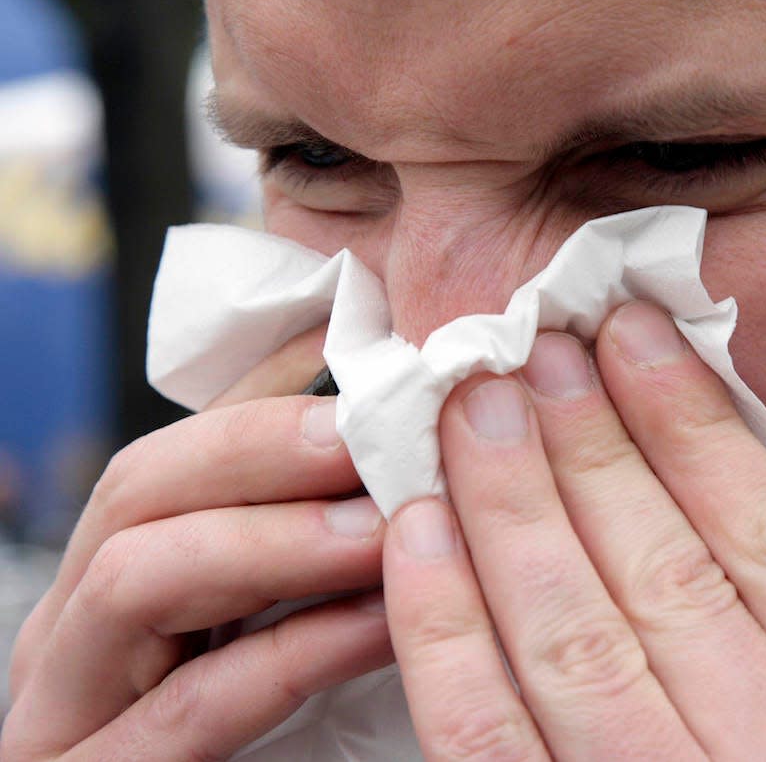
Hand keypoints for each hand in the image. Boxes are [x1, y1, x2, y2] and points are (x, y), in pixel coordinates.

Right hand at [2, 327, 390, 760]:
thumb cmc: (252, 721)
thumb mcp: (268, 605)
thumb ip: (302, 526)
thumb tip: (375, 430)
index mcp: (113, 563)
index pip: (179, 441)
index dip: (270, 388)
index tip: (370, 358)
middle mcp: (71, 621)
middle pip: (140, 487)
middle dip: (266, 450)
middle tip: (374, 440)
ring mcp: (66, 702)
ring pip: (140, 577)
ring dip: (277, 540)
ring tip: (385, 527)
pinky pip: (195, 703)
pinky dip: (297, 651)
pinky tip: (382, 624)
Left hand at [382, 302, 765, 758]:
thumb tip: (697, 465)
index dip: (696, 421)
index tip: (636, 334)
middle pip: (666, 569)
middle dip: (588, 440)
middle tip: (531, 346)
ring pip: (574, 637)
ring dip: (512, 505)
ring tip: (473, 406)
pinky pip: (487, 741)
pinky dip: (445, 632)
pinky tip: (419, 535)